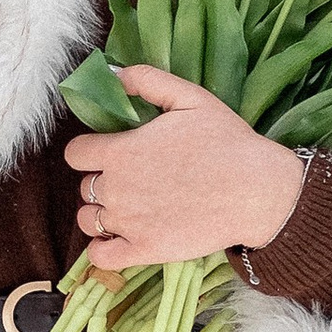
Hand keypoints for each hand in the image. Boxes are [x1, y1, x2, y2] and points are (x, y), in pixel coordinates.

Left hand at [63, 67, 305, 272]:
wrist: (256, 192)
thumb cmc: (227, 142)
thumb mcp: (190, 97)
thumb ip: (148, 81)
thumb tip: (114, 75)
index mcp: (120, 152)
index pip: (76, 154)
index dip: (90, 151)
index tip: (111, 152)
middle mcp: (116, 188)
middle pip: (85, 187)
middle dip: (104, 182)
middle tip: (136, 180)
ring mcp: (127, 223)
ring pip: (89, 220)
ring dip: (101, 214)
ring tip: (129, 209)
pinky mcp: (143, 251)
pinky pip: (101, 256)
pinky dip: (102, 249)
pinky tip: (119, 240)